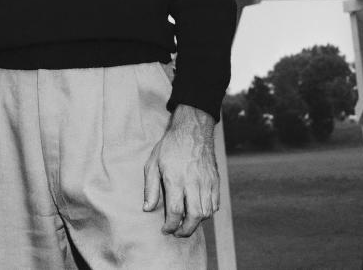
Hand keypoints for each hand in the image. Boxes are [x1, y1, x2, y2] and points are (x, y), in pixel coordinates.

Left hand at [143, 104, 219, 236]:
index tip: (165, 230)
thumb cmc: (169, 146)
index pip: (175, 211)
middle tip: (178, 232)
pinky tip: (198, 210)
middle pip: (195, 216)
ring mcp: (207, 182)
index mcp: (175, 178)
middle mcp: (193, 182)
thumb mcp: (153, 163)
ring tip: (186, 222)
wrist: (191, 130)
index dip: (170, 225)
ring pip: (207, 213)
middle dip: (186, 230)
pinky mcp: (215, 181)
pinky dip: (208, 212)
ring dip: (197, 222)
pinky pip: (215, 204)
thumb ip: (150, 187)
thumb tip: (147, 208)